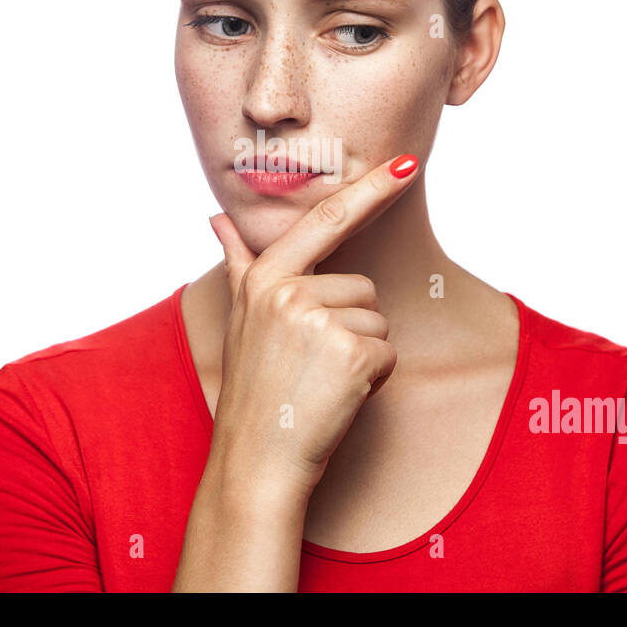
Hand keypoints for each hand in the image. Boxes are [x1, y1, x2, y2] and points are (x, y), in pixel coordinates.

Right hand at [207, 153, 419, 502]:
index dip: (372, 188)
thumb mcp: (242, 320)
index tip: (408, 164)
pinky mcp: (349, 353)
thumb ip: (238, 263)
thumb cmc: (254, 392)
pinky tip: (338, 395)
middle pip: (362, 288)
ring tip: (320, 381)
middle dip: (351, 327)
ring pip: (378, 321)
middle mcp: (287, 291)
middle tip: (312, 365)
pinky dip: (373, 379)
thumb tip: (217, 218)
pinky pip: (388, 353)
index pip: (327, 219)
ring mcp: (317, 320)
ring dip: (362, 354)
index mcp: (265, 277)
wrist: (255, 462)